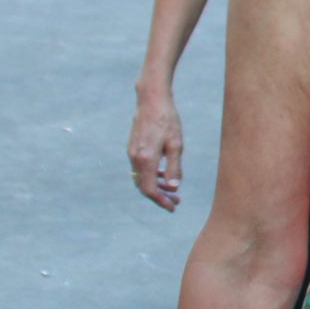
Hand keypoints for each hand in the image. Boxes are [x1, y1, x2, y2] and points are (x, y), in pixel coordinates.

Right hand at [128, 84, 183, 210]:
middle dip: (160, 196)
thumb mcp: (176, 144)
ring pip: (142, 178)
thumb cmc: (167, 121)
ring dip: (156, 186)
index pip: (150, 190)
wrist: (151, 101)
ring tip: (173, 190)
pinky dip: (152, 176)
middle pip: (144, 187)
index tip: (173, 207)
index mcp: (145, 159)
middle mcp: (135, 158)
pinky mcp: (133, 148)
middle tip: (176, 201)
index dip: (161, 201)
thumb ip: (174, 167)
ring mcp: (132, 153)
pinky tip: (164, 174)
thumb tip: (173, 188)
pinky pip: (141, 169)